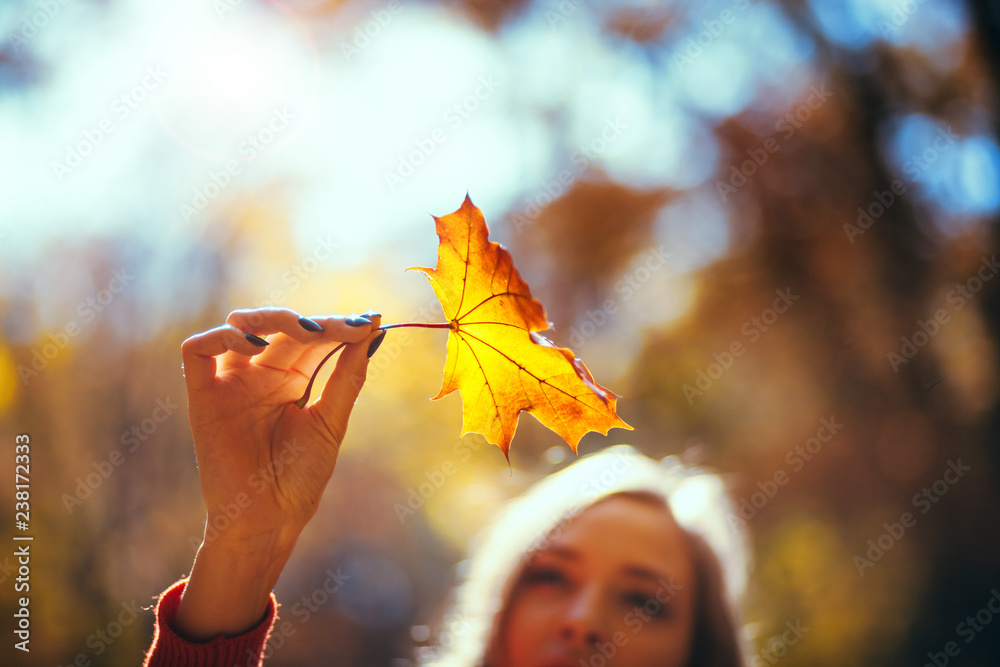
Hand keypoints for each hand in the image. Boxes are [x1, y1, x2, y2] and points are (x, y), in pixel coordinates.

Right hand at [173, 307, 382, 638]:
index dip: (338, 326)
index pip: (313, 338)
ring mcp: (231, 383)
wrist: (269, 518)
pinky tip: (256, 345)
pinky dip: (223, 337)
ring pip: (241, 327)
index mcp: (292, 381)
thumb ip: (348, 373)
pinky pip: (198, 350)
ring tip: (304, 329)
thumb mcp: (331, 419)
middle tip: (338, 327)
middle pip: (282, 328)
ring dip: (272, 318)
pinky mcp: (202, 395)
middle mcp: (260, 376)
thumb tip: (374, 325)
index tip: (368, 322)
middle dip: (312, 322)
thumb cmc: (301, 478)